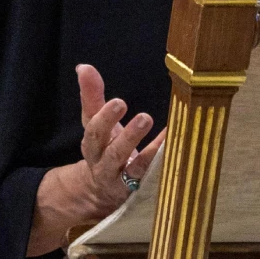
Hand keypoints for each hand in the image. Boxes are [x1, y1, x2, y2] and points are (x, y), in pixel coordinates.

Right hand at [27, 63, 165, 255]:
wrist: (102, 190)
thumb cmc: (104, 147)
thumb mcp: (95, 123)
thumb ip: (91, 96)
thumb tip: (83, 67)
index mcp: (92, 146)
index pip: (94, 132)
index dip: (105, 118)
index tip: (119, 103)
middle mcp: (104, 165)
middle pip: (113, 152)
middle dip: (128, 136)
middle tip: (144, 117)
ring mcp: (123, 181)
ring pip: (134, 168)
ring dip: (149, 152)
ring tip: (166, 138)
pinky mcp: (139, 191)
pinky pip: (153, 177)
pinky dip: (163, 161)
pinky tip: (176, 145)